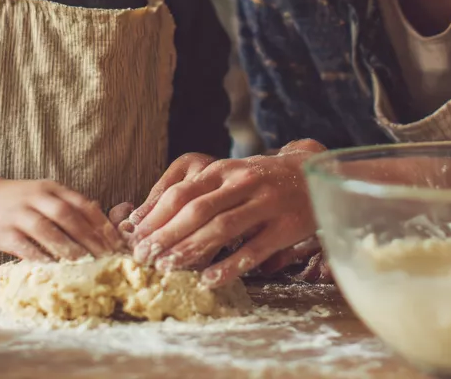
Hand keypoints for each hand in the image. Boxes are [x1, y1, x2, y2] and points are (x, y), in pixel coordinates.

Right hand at [0, 178, 123, 261]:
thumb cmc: (23, 202)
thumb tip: (104, 221)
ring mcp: (18, 214)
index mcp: (51, 188)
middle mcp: (35, 197)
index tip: (114, 242)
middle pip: (66, 215)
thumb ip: (72, 205)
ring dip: (66, 247)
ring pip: (45, 229)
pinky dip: (40, 257)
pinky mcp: (3, 232)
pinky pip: (24, 246)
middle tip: (105, 256)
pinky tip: (54, 268)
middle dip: (88, 237)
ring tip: (84, 263)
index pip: (81, 203)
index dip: (100, 223)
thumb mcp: (47, 195)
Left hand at [129, 139, 326, 286]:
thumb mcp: (232, 175)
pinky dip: (229, 266)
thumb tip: (155, 219)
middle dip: (166, 236)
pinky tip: (209, 280)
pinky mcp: (286, 226)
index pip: (182, 194)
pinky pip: (253, 250)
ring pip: (222, 229)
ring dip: (191, 250)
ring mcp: (267, 204)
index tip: (137, 238)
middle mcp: (244, 183)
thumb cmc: (263, 179)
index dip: (157, 217)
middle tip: (144, 258)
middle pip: (197, 211)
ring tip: (168, 268)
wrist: (313, 173)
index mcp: (225, 170)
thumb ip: (201, 192)